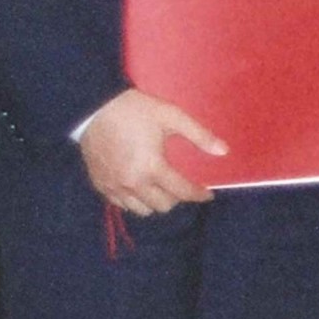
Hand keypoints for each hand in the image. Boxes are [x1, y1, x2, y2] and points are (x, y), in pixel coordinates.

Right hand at [80, 88, 222, 217]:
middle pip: (163, 206)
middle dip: (178, 198)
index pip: (182, 191)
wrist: (94, 108)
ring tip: (162, 188)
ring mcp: (114, 187)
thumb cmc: (135, 110)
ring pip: (142, 210)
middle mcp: (132, 183)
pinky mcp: (100, 185)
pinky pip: (122, 205)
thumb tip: (224, 151)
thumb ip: (199, 135)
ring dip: (156, 202)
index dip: (199, 195)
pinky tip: (140, 187)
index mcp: (152, 168)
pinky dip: (135, 201)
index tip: (208, 194)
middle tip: (182, 185)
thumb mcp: (171, 116)